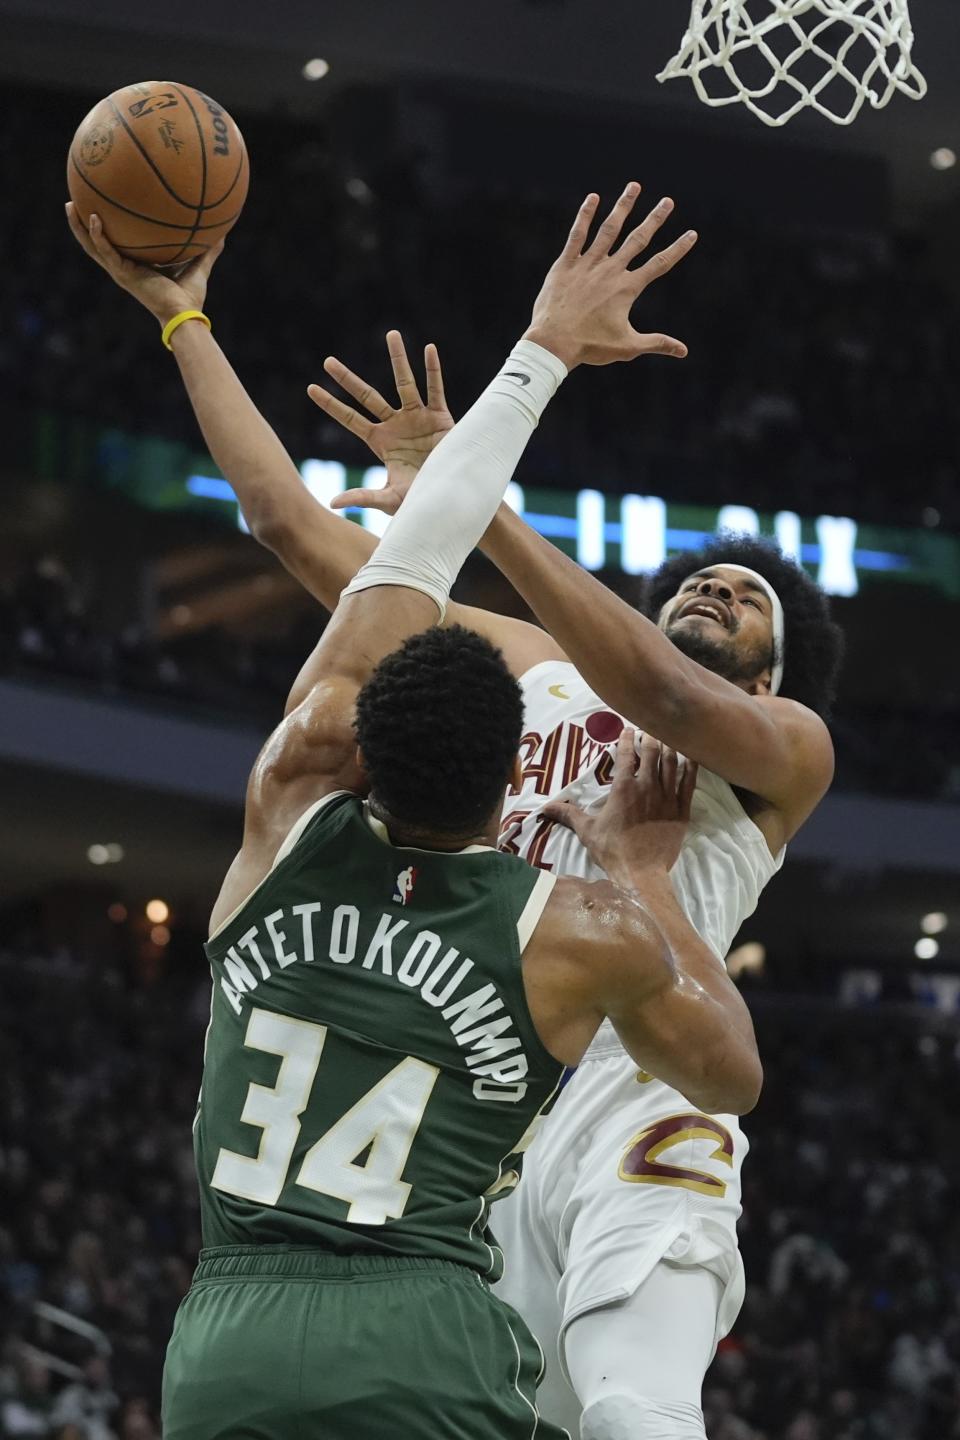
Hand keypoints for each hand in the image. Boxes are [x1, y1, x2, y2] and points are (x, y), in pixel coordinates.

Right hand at [65, 201, 223, 326]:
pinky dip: (98, 235)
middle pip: (94, 244)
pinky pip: (106, 250)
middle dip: (81, 224)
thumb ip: (207, 251)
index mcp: (134, 267)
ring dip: (79, 226)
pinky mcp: (123, 274)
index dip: (103, 231)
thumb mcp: (199, 267)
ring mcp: (120, 271)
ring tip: (70, 205)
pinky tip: (94, 217)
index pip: (113, 246)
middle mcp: (123, 268)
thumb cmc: (190, 298)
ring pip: (92, 246)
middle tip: (72, 203)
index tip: (97, 210)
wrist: (184, 315)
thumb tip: (222, 233)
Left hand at [307, 331, 454, 516]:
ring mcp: (417, 417)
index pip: (349, 419)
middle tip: (327, 361)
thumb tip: (332, 503)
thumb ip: (362, 496)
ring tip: (391, 334)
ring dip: (398, 360)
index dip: (331, 405)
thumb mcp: (389, 498)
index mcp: (380, 441)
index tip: (310, 388)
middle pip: (367, 396)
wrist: (452, 496)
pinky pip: (436, 389)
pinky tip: (428, 349)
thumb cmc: (420, 499)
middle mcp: (395, 424)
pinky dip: (433, 370)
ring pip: (405, 383)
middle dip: (347, 380)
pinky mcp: (440, 417)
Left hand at [523, 184, 696, 368]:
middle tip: (668, 201)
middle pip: (638, 239)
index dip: (677, 248)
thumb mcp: (627, 346)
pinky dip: (585, 216)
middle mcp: (610, 271)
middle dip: (655, 219)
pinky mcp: (566, 264)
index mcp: (627, 288)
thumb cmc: (590, 347)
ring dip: (623, 207)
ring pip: (609, 230)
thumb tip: (684, 351)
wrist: (554, 343)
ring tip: (634, 187)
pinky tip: (593, 198)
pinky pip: (577, 235)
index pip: (659, 264)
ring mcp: (588, 264)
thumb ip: (656, 343)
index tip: (691, 233)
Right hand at [544, 728, 697, 882]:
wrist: (641, 873)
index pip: (626, 754)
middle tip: (649, 731)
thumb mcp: (586, 830)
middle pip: (652, 753)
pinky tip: (691, 758)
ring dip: (669, 748)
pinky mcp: (682, 811)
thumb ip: (568, 813)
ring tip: (667, 740)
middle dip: (650, 738)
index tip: (628, 730)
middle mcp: (647, 787)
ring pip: (671, 764)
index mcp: (624, 788)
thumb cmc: (612, 850)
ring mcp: (667, 798)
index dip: (627, 739)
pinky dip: (690, 768)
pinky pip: (689, 783)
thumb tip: (545, 808)